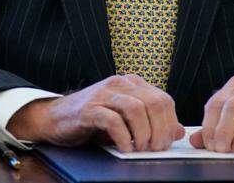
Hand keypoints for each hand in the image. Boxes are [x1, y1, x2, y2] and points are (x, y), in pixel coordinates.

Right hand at [6, 74, 184, 152]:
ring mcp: (103, 95)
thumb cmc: (93, 120)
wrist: (55, 117)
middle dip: (160, 130)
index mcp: (132, 84)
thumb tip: (178, 131)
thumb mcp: (126, 119)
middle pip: (154, 103)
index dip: (170, 123)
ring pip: (137, 109)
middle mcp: (119, 84)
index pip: (163, 99)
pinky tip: (125, 148)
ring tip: (141, 149)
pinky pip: (114, 121)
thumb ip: (152, 122)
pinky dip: (124, 137)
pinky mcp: (89, 109)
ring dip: (144, 133)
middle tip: (156, 149)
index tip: (166, 142)